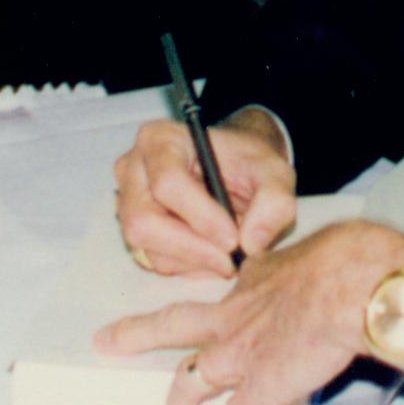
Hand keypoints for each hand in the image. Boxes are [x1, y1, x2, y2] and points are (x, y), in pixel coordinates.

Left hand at [96, 219, 403, 404]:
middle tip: (106, 341)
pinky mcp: (259, 391)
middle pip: (174, 326)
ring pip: (193, 380)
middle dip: (137, 334)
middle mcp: (234, 319)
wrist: (351, 285)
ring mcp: (241, 357)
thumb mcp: (318, 255)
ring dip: (179, 401)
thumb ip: (312, 269)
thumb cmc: (344, 260)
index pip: (222, 299)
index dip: (218, 311)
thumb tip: (333, 269)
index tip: (215, 315)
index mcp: (252, 283)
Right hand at [113, 108, 295, 276]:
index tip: (233, 239)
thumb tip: (251, 243)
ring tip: (229, 256)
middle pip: (144, 221)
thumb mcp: (275, 173)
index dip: (200, 216)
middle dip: (191, 248)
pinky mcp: (135, 229)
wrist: (239, 169)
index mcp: (161, 139)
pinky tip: (214, 256)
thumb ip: (274, 202)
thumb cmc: (250, 162)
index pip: (168, 183)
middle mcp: (134, 168)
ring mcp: (128, 200)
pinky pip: (153, 260)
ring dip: (193, 261)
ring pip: (147, 246)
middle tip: (230, 261)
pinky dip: (188, 266)